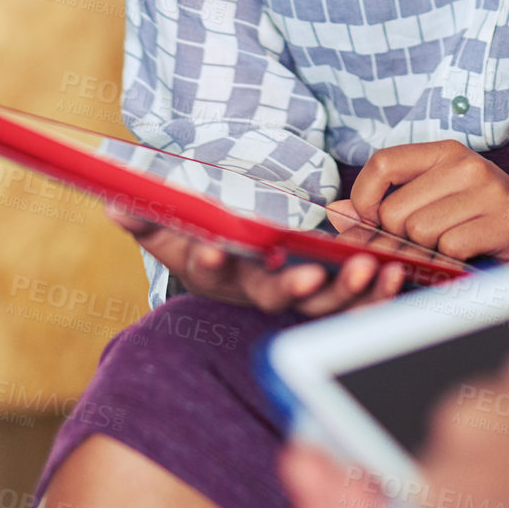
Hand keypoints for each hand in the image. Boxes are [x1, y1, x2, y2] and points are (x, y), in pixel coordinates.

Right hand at [105, 203, 406, 316]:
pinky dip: (378, 292)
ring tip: (371, 268)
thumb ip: (146, 217)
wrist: (242, 269)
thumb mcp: (173, 232)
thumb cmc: (207, 247)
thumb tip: (111, 201)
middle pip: (275, 297)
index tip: (213, 254)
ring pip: (325, 306)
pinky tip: (397, 273)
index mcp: (222, 276)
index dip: (211, 265)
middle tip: (310, 279)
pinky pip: (358, 302)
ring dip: (349, 291)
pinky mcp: (335, 297)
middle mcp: (261, 293)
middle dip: (293, 290)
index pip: (212, 273)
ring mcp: (300, 298)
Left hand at [339, 139, 508, 262]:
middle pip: (396, 211)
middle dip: (402, 239)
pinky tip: (471, 255)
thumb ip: (384, 205)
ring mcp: (488, 190)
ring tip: (453, 248)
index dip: (365, 199)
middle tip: (426, 245)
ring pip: (420, 232)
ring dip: (430, 252)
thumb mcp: (435, 200)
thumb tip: (335, 212)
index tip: (372, 223)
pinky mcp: (505, 220)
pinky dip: (453, 262)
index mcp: (444, 151)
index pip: (382, 163)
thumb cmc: (484, 218)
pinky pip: (450, 249)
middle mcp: (465, 163)